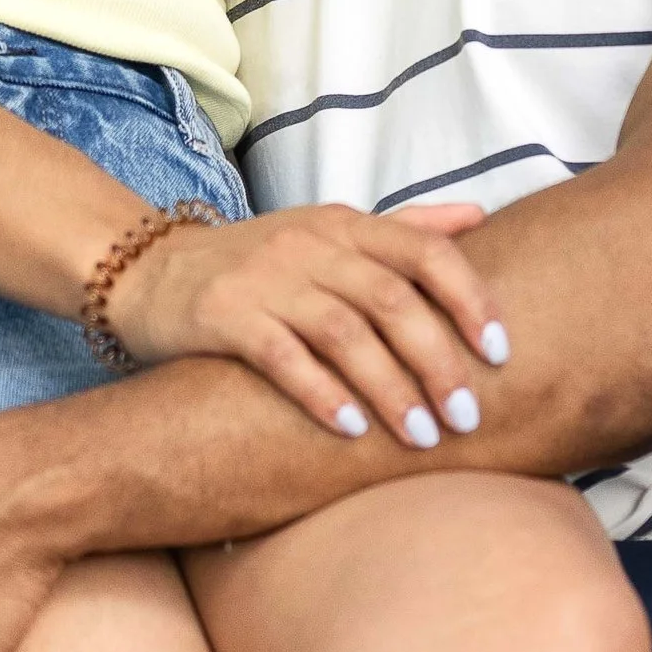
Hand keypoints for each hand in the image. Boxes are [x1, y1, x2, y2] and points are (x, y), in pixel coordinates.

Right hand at [110, 195, 502, 446]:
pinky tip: (350, 430)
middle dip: (438, 362)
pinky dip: (321, 393)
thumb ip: (403, 228)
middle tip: (468, 416)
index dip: (471, 300)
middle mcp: (311, 245)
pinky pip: (281, 355)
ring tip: (421, 437)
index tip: (502, 354)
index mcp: (345, 225)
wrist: (150, 270)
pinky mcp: (225, 314)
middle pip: (392, 300)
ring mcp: (267, 278)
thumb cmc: (258, 261)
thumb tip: (479, 215)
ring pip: (344, 332)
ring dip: (390, 388)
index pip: (425, 252)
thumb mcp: (329, 232)